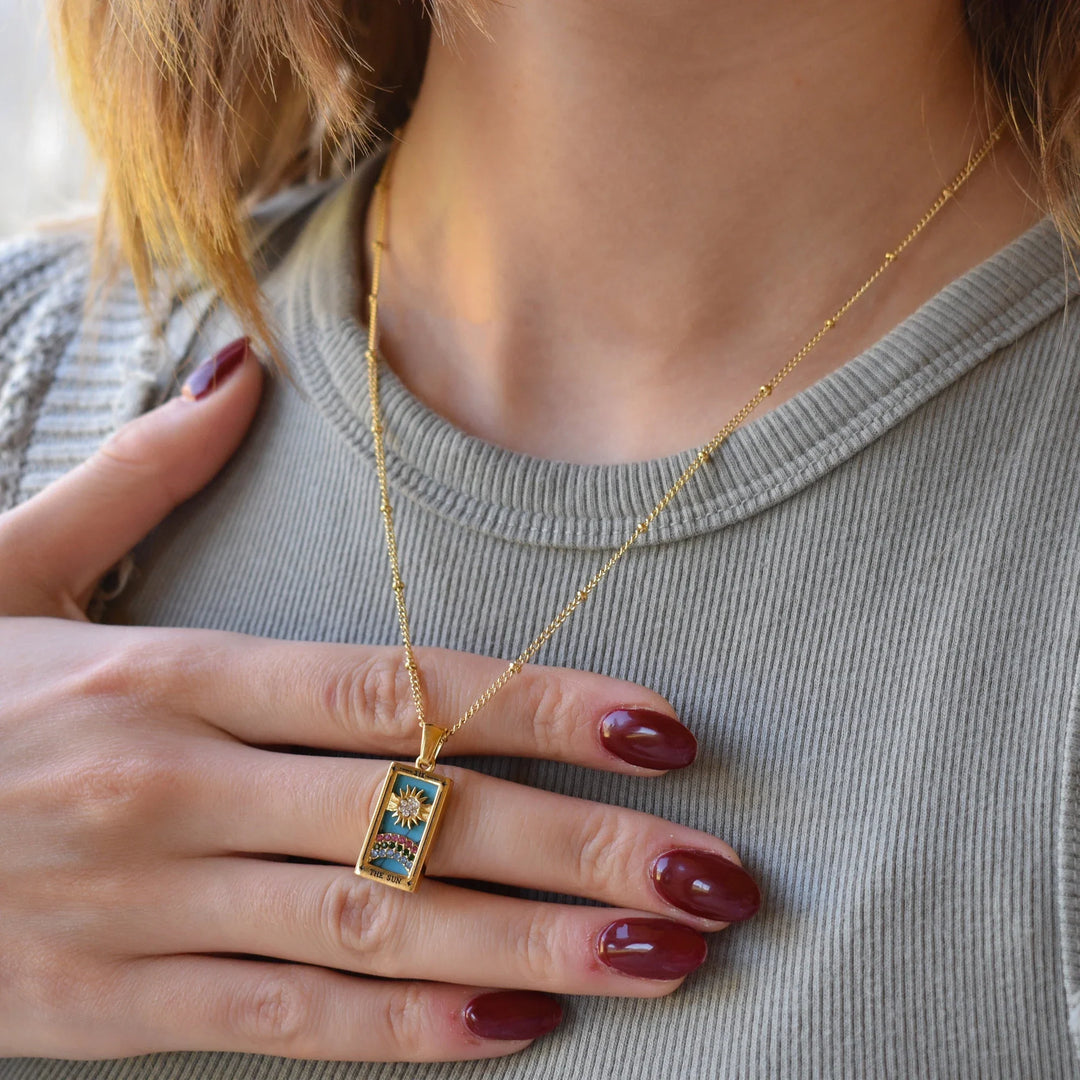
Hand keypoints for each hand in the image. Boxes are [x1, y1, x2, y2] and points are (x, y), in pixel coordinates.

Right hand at [0, 339, 759, 1062]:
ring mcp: (146, 905)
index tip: (661, 729)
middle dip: (581, 844)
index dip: (538, 705)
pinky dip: (407, 1029)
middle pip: (418, 813)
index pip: (396, 687)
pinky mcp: (109, 1007)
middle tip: (714, 874)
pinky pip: (284, 1021)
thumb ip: (141, 479)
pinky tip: (521, 1027)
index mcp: (165, 675)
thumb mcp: (7, 563)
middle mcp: (175, 787)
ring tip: (662, 955)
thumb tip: (233, 373)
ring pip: (374, 926)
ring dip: (532, 944)